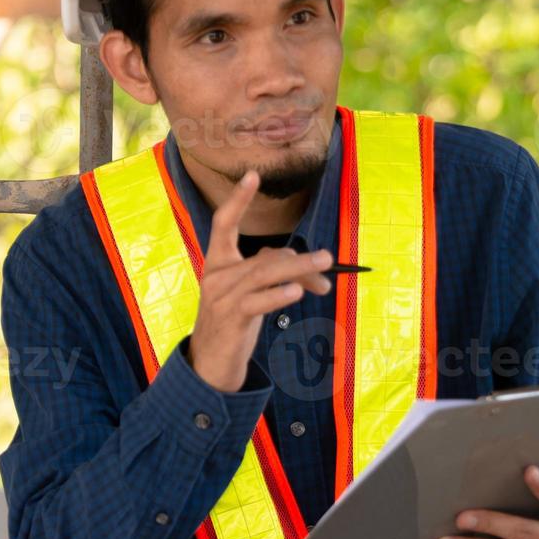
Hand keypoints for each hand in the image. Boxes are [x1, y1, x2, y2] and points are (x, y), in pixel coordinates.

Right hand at [187, 169, 333, 391]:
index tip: (252, 175)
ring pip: (265, 275)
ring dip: (299, 272)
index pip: (224, 224)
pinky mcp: (230, 318)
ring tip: (325, 273)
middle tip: (328, 259)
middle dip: (299, 260)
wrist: (210, 364)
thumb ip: (269, 273)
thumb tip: (309, 266)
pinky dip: (278, 294)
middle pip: (264, 257)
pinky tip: (297, 292)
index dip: (238, 200)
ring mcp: (220, 297)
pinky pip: (257, 301)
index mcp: (217, 262)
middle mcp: (216, 275)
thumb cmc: (233, 322)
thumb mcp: (248, 293)